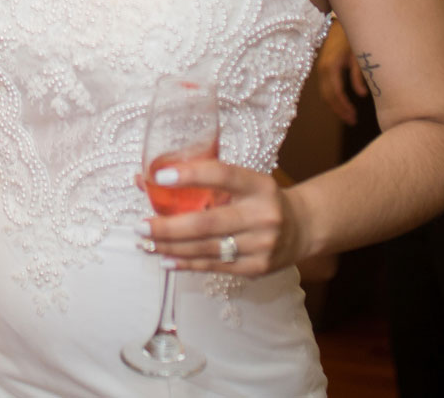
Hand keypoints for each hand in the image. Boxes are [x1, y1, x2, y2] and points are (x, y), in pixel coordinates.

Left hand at [142, 160, 311, 277]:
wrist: (303, 227)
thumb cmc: (262, 199)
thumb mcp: (243, 181)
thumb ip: (203, 179)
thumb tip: (147, 179)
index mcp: (258, 185)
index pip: (222, 175)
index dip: (191, 175)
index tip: (160, 176)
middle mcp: (262, 215)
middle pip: (207, 223)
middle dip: (168, 227)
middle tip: (140, 225)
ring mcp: (260, 245)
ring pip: (206, 249)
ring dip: (170, 247)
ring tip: (145, 242)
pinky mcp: (256, 268)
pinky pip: (214, 267)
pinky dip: (186, 263)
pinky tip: (165, 258)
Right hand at [314, 23, 365, 124]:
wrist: (338, 24)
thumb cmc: (351, 38)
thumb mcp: (357, 56)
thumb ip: (358, 76)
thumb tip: (362, 95)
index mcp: (331, 67)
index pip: (336, 93)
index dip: (345, 107)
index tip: (354, 117)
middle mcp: (322, 70)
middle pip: (328, 97)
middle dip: (339, 111)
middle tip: (352, 121)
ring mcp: (320, 69)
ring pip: (324, 94)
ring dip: (335, 107)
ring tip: (349, 116)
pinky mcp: (322, 68)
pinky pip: (324, 88)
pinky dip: (332, 99)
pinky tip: (342, 104)